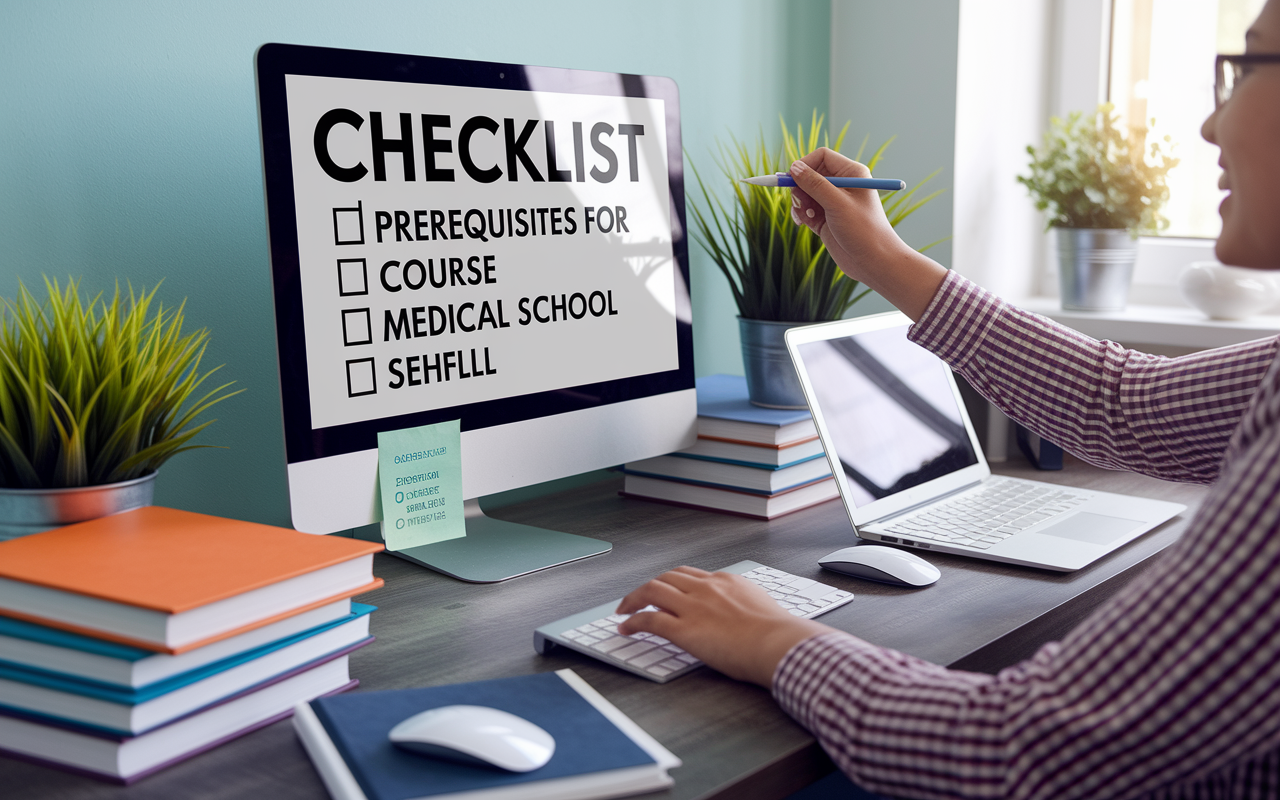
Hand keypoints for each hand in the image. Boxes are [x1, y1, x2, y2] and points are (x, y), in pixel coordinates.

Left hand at [615, 566, 831, 685]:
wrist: (778, 643)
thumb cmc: (777, 633)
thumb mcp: (763, 608)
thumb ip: (748, 607)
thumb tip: (749, 617)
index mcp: (726, 582)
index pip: (691, 575)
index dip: (674, 582)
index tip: (668, 591)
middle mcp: (706, 588)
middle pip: (667, 577)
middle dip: (649, 586)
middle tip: (639, 597)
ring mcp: (693, 607)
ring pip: (652, 590)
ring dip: (633, 599)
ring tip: (624, 609)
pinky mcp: (683, 629)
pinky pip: (648, 619)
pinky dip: (633, 621)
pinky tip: (626, 628)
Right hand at [788, 149, 947, 320]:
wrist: (873, 262)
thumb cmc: (863, 229)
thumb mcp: (837, 204)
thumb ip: (814, 184)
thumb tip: (794, 168)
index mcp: (851, 174)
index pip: (822, 157)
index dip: (805, 164)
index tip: (791, 178)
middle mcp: (842, 185)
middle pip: (810, 175)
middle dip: (800, 187)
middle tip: (799, 201)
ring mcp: (832, 203)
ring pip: (804, 193)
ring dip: (800, 203)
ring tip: (807, 216)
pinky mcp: (825, 220)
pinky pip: (805, 210)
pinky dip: (801, 214)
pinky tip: (806, 224)